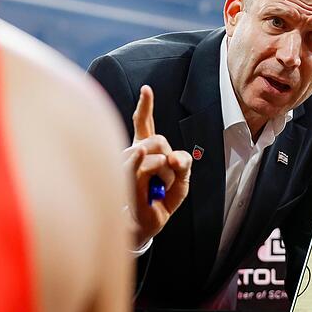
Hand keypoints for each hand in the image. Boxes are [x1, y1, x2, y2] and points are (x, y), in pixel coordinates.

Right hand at [122, 85, 191, 246]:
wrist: (148, 223)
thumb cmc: (162, 199)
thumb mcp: (182, 181)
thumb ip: (184, 164)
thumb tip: (173, 158)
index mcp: (145, 149)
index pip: (143, 123)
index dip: (145, 106)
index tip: (146, 89)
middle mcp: (133, 153)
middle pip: (158, 138)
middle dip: (171, 157)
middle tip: (167, 179)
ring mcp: (128, 166)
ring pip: (156, 153)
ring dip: (168, 174)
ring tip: (158, 189)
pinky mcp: (128, 180)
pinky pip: (141, 164)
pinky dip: (145, 162)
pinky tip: (139, 152)